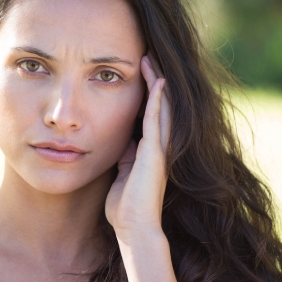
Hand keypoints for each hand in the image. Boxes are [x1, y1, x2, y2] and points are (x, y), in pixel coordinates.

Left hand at [105, 54, 171, 236]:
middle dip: (154, 79)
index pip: (147, 112)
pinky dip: (156, 101)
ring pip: (161, 107)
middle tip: (148, 54)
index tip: (137, 70)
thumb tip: (120, 139)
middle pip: (158, 104)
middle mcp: (158, 146)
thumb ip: (124, 155)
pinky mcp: (156, 154)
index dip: (144, 91)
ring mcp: (160, 149)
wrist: (134, 227)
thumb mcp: (120, 173)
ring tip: (151, 59)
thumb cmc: (124, 207)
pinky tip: (157, 82)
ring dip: (156, 82)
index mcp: (148, 150)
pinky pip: (156, 121)